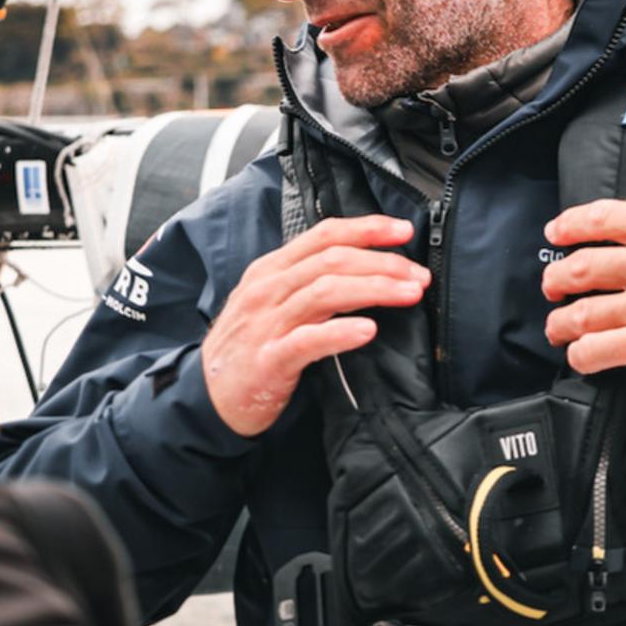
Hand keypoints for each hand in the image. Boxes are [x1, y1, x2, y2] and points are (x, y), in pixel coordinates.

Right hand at [202, 215, 429, 435]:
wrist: (207, 397)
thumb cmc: (250, 346)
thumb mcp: (272, 302)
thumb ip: (309, 282)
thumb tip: (364, 267)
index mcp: (271, 269)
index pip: (324, 235)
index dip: (367, 228)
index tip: (404, 231)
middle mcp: (267, 289)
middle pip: (331, 260)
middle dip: (382, 262)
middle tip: (419, 274)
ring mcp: (266, 323)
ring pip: (325, 292)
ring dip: (374, 288)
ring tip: (409, 294)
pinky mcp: (268, 359)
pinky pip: (308, 340)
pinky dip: (341, 333)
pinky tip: (368, 331)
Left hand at [541, 200, 625, 382]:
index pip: (600, 216)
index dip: (568, 225)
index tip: (554, 233)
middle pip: (579, 266)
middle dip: (556, 280)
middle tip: (553, 289)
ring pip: (580, 312)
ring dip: (560, 323)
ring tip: (558, 328)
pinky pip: (595, 349)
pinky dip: (580, 355)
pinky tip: (582, 356)